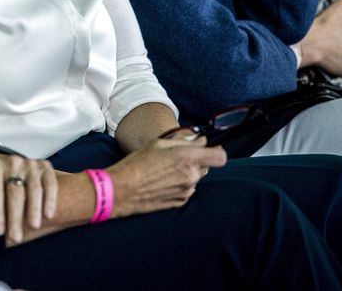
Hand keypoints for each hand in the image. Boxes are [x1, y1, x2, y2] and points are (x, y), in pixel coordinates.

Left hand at [0, 153, 56, 245]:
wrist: (9, 167)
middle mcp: (12, 161)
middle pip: (15, 191)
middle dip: (15, 216)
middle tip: (15, 238)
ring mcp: (30, 164)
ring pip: (34, 189)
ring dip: (34, 209)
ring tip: (33, 227)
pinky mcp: (46, 167)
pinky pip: (50, 184)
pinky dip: (50, 200)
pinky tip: (48, 215)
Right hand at [107, 135, 225, 217]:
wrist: (122, 189)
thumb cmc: (137, 163)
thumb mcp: (158, 143)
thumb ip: (183, 140)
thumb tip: (199, 139)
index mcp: (187, 158)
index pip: (219, 157)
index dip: (216, 151)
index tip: (209, 148)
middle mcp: (191, 176)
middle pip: (206, 166)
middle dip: (197, 159)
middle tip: (176, 156)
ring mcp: (187, 190)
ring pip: (196, 177)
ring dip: (187, 172)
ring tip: (165, 169)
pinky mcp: (181, 201)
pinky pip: (187, 188)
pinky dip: (180, 183)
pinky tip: (162, 181)